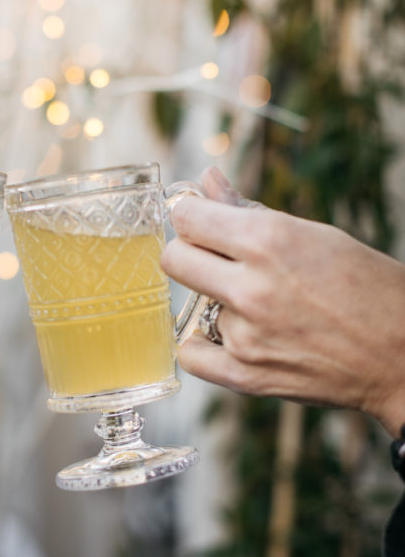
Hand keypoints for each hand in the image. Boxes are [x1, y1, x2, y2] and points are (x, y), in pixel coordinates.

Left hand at [161, 167, 404, 437]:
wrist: (402, 355)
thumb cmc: (367, 287)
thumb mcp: (313, 234)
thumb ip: (247, 210)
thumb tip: (206, 182)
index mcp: (269, 239)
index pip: (187, 217)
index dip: (191, 216)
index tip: (202, 222)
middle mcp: (251, 286)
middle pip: (173, 259)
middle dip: (190, 253)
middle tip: (216, 261)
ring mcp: (245, 334)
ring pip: (191, 305)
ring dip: (216, 302)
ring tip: (260, 307)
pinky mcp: (246, 375)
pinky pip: (191, 355)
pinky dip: (205, 345)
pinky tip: (233, 336)